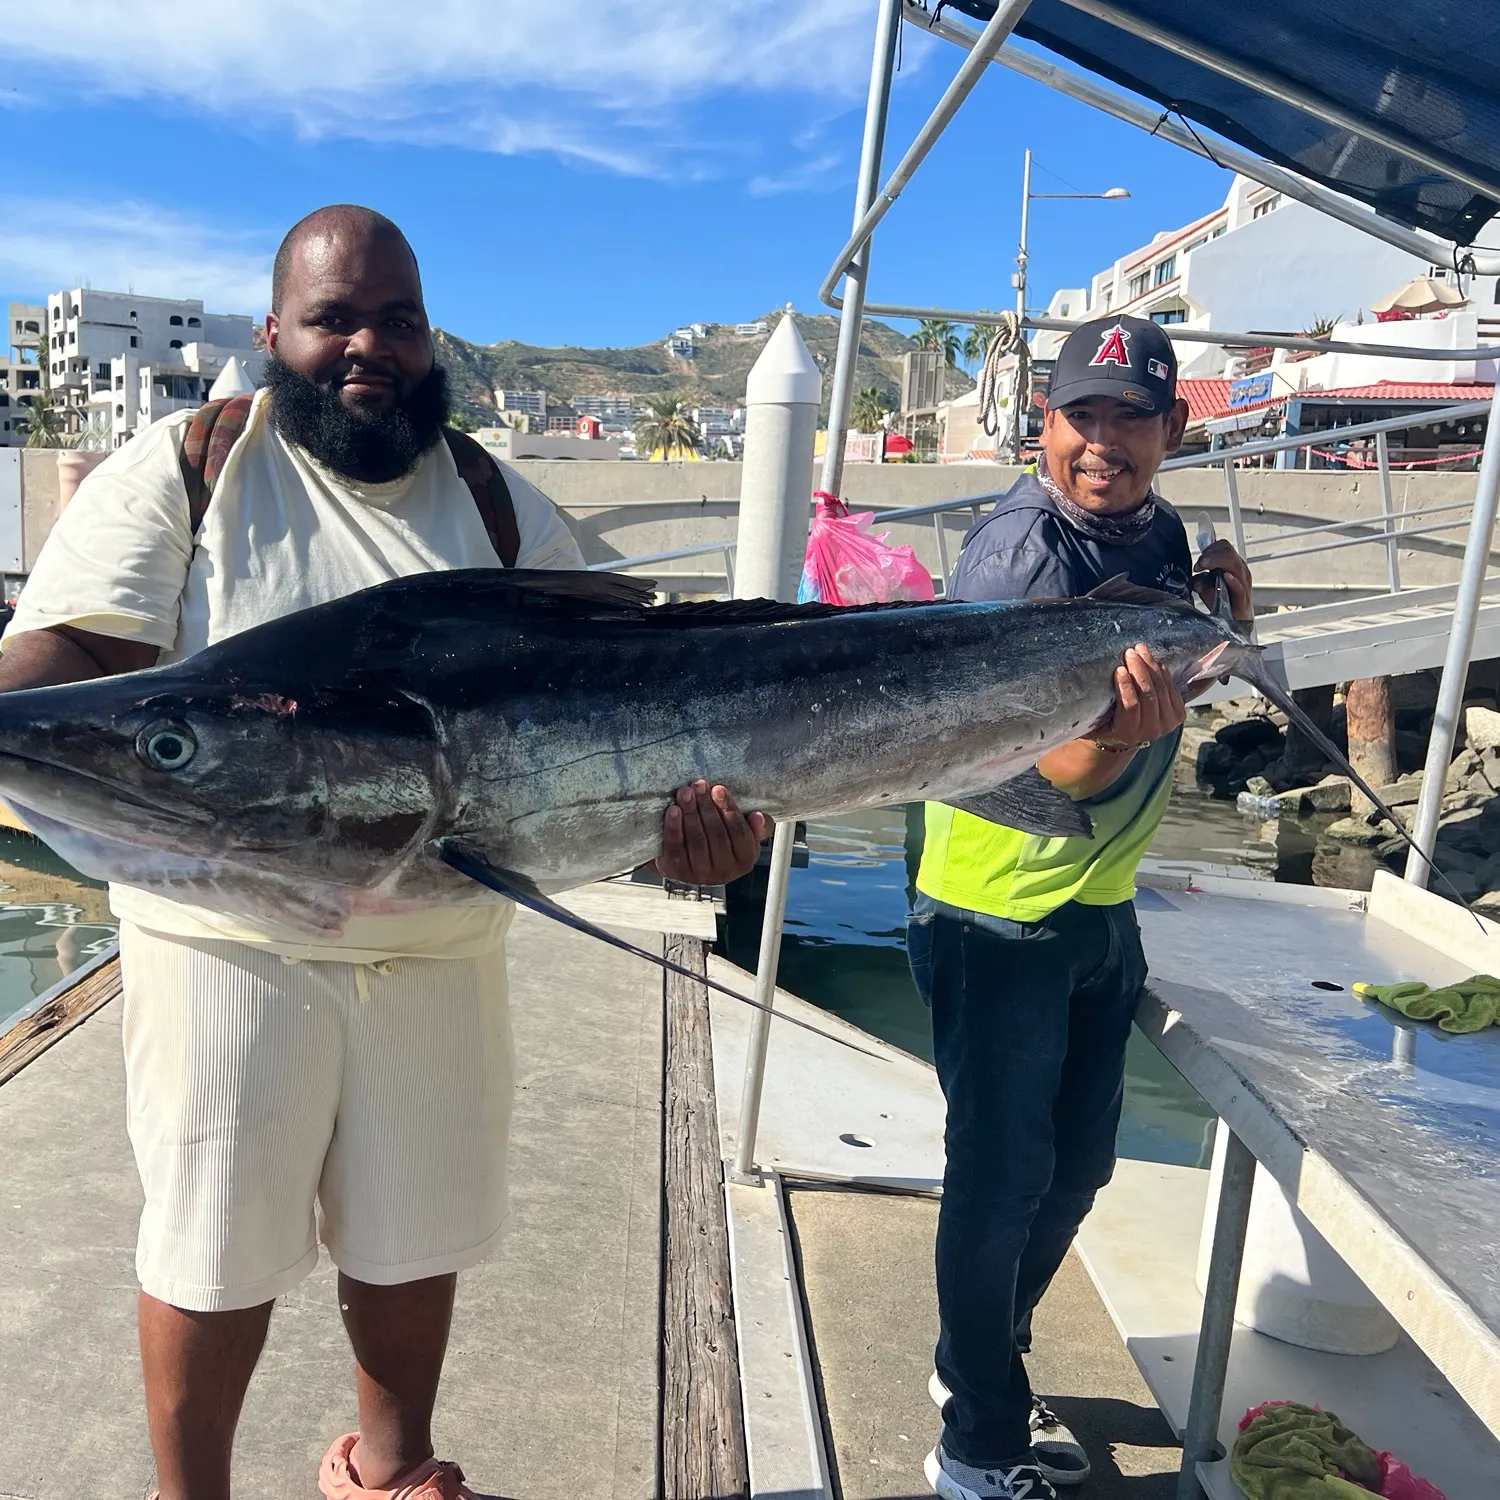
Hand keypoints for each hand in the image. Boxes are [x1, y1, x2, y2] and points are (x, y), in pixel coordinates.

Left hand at [654, 780, 772, 885]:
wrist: (690, 861)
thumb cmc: (722, 840)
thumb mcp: (745, 834)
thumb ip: (756, 826)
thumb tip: (758, 817)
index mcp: (745, 860)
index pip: (740, 833)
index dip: (729, 810)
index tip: (718, 789)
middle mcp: (724, 871)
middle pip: (716, 835)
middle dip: (707, 806)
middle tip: (699, 784)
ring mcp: (699, 874)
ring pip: (696, 840)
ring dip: (690, 813)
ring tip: (685, 792)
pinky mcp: (677, 871)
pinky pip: (675, 848)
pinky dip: (674, 828)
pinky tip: (673, 810)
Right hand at [1092, 644, 1186, 748]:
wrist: (1123, 739)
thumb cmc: (1103, 725)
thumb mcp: (1092, 722)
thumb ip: (1089, 709)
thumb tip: (1075, 688)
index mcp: (1127, 733)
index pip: (1130, 707)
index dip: (1126, 686)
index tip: (1119, 669)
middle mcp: (1150, 731)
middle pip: (1149, 695)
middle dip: (1139, 670)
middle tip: (1130, 653)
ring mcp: (1166, 724)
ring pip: (1162, 689)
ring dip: (1151, 666)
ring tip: (1141, 650)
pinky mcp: (1178, 716)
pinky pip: (1172, 690)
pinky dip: (1164, 673)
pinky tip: (1155, 661)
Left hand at [1192, 540, 1253, 622]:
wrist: (1235, 622)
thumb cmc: (1224, 603)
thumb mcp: (1208, 588)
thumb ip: (1202, 580)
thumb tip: (1195, 577)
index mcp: (1233, 565)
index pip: (1224, 547)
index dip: (1210, 549)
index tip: (1199, 561)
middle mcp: (1241, 571)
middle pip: (1228, 552)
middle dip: (1210, 555)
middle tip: (1199, 565)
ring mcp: (1244, 583)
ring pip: (1234, 564)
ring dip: (1217, 562)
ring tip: (1204, 567)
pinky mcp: (1244, 597)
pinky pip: (1240, 586)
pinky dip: (1233, 580)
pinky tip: (1225, 576)